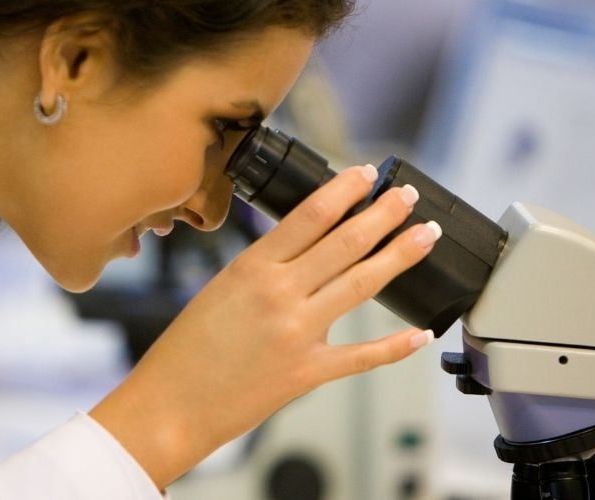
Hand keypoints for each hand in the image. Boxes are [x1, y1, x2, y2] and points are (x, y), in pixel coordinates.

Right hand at [90, 165, 440, 487]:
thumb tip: (306, 249)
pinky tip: (421, 334)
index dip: (344, 190)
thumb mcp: (218, 290)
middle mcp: (278, 295)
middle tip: (408, 197)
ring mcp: (297, 334)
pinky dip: (396, 345)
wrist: (169, 407)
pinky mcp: (308, 373)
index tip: (365, 174)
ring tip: (425, 236)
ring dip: (399, 256)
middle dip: (384, 214)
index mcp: (251, 269)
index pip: (309, 216)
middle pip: (345, 242)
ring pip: (361, 284)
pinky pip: (362, 356)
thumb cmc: (185, 352)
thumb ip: (263, 269)